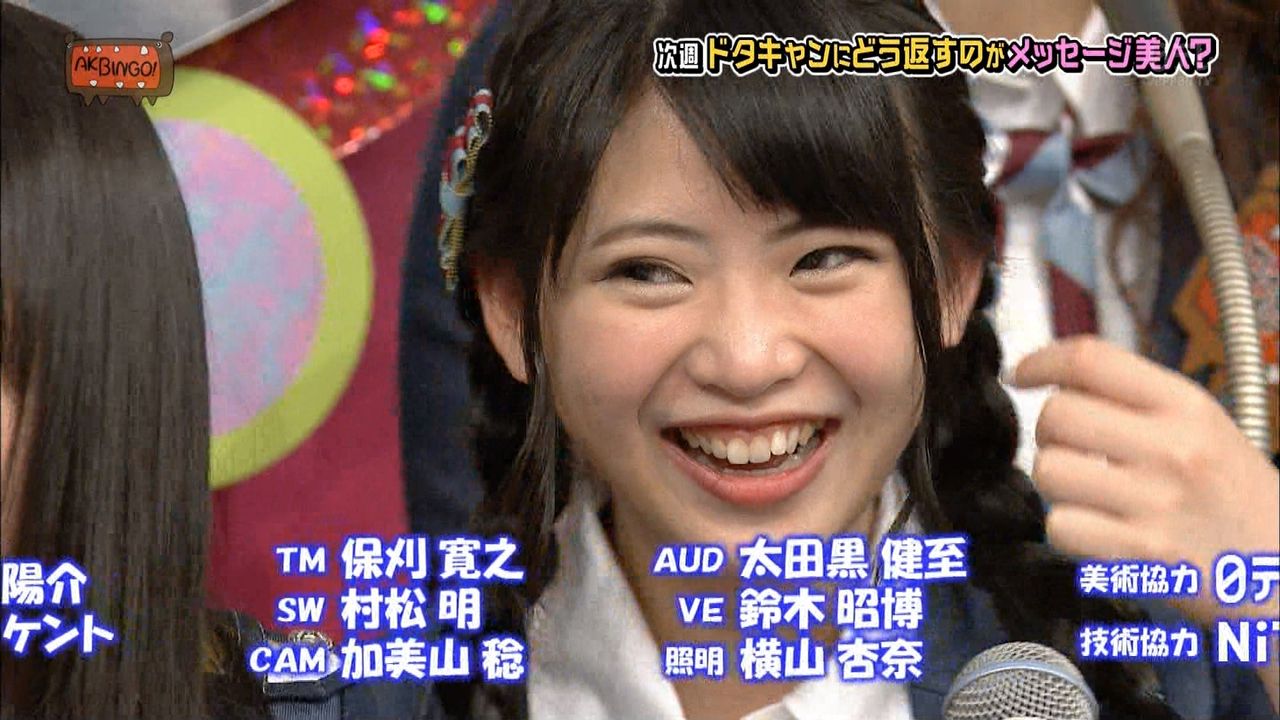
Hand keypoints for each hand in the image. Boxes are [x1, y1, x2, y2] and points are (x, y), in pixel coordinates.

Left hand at [1010, 336, 1279, 628]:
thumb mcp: (1204, 425)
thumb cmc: (1233, 492)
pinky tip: (1099, 531)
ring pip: (1049, 470)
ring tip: (1091, 493)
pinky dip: (1068, 530)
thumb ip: (1136, 398)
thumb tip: (1056, 376)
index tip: (1021, 374)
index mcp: (1186, 404)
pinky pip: (1061, 526)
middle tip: (1074, 450)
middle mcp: (1172, 446)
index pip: (1091, 360)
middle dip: (1050, 433)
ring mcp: (1157, 502)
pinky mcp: (1143, 553)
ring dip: (1057, 483)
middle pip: (1057, 415)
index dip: (1041, 361)